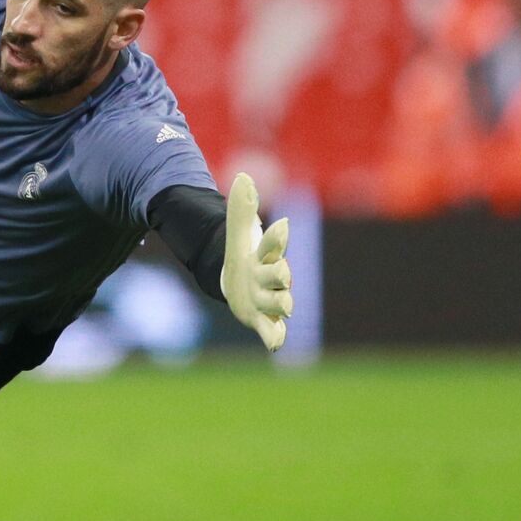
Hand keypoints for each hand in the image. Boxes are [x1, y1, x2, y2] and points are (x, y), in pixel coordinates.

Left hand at [221, 173, 292, 351]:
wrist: (240, 283)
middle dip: (281, 274)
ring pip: (280, 302)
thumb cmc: (245, 256)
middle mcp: (272, 277)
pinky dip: (275, 337)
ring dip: (281, 304)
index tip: (282, 224)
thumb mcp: (237, 234)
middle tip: (281, 273)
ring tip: (283, 305)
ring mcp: (270, 299)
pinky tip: (275, 345)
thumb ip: (241, 208)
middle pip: (281, 275)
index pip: (273, 243)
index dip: (277, 236)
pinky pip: (273, 331)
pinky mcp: (263, 319)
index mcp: (266, 255)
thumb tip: (243, 176)